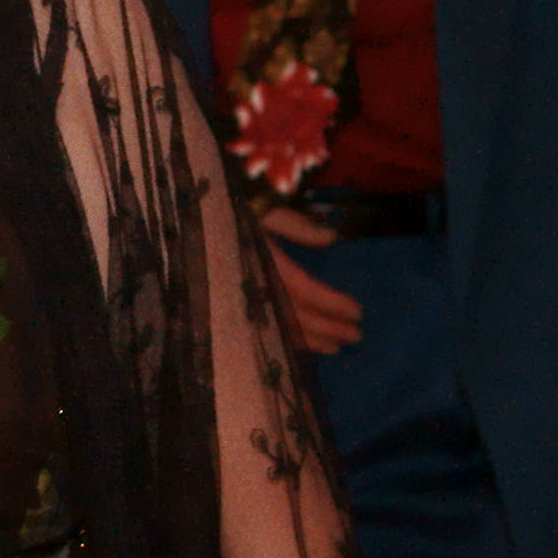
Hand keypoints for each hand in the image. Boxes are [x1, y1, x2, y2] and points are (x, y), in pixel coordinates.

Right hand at [250, 201, 364, 357]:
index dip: (332, 303)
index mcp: (265, 261)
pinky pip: (268, 329)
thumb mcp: (267, 210)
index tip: (357, 311)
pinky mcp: (241, 307)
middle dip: (328, 327)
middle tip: (356, 336)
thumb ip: (297, 226)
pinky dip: (289, 339)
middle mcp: (257, 286)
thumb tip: (332, 237)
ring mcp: (247, 300)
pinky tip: (307, 346)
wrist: (199, 222)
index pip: (305, 289)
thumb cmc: (235, 211)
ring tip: (337, 347)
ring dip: (313, 339)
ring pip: (283, 327)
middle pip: (297, 314)